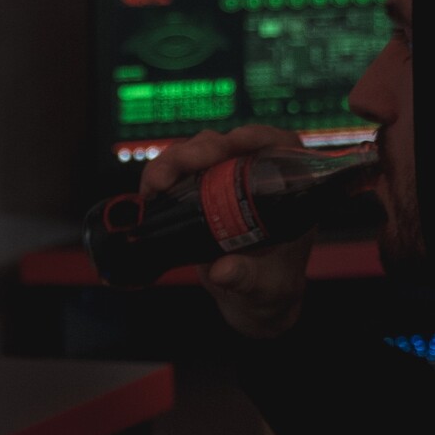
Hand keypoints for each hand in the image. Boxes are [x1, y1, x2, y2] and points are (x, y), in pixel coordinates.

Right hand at [141, 125, 314, 338]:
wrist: (249, 298)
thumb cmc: (270, 286)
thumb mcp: (264, 286)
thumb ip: (246, 278)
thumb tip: (223, 271)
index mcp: (284, 187)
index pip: (277, 146)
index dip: (256, 137)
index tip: (236, 143)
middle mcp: (252, 176)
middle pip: (228, 144)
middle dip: (204, 148)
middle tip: (188, 163)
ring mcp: (221, 181)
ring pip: (197, 153)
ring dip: (175, 160)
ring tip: (159, 181)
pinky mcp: (195, 192)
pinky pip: (175, 174)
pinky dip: (159, 176)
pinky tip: (149, 190)